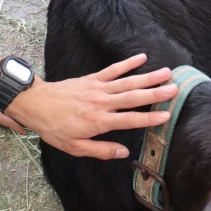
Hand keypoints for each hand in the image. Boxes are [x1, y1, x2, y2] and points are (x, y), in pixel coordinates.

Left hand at [0, 89, 25, 143]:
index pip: (10, 122)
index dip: (18, 128)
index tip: (24, 132)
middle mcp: (1, 106)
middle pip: (16, 113)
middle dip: (23, 118)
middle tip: (30, 123)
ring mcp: (1, 98)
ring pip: (14, 105)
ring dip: (20, 110)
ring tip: (26, 115)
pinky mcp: (0, 92)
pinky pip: (10, 98)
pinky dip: (15, 103)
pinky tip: (18, 104)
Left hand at [10, 54, 177, 158]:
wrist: (36, 104)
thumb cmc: (55, 128)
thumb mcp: (75, 147)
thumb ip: (101, 150)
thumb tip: (124, 153)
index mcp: (99, 121)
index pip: (129, 120)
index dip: (149, 118)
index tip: (166, 116)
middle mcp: (101, 103)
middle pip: (133, 97)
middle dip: (155, 93)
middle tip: (174, 89)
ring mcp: (98, 88)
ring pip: (127, 82)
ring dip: (148, 77)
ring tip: (167, 72)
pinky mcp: (92, 79)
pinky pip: (112, 70)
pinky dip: (128, 63)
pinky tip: (142, 57)